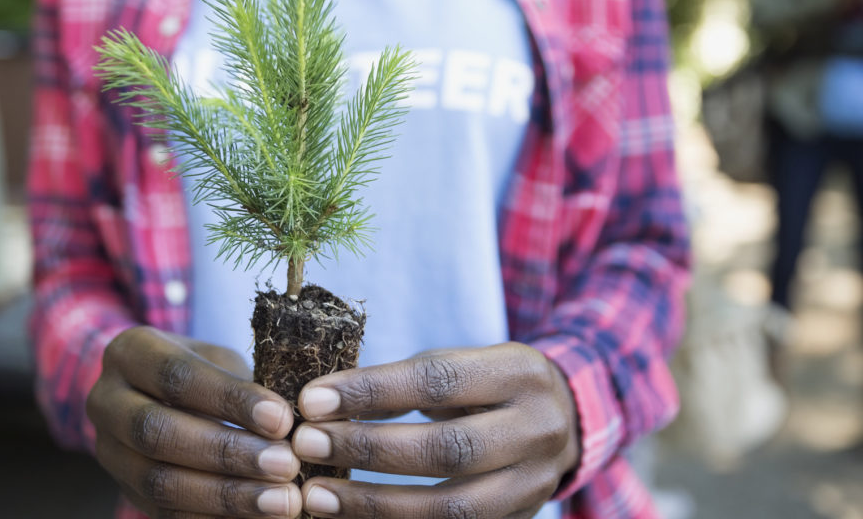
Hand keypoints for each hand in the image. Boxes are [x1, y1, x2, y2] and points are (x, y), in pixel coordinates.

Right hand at [88, 326, 302, 517]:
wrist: (156, 396)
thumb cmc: (202, 372)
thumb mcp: (218, 360)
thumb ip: (244, 385)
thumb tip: (290, 422)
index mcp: (129, 354)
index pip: (175, 376)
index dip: (229, 399)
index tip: (281, 418)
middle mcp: (106, 402)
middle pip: (158, 432)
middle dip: (227, 452)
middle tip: (285, 464)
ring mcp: (109, 453)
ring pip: (159, 482)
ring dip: (227, 495)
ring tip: (281, 500)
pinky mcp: (126, 491)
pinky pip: (166, 515)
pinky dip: (216, 518)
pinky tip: (258, 516)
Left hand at [291, 343, 579, 518]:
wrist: (561, 422)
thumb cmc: (485, 387)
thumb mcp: (459, 365)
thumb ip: (402, 383)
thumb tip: (321, 405)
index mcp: (519, 373)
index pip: (436, 381)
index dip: (369, 392)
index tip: (311, 400)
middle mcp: (537, 430)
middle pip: (446, 449)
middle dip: (367, 449)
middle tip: (307, 446)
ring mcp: (536, 485)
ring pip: (451, 508)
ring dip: (375, 504)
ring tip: (317, 496)